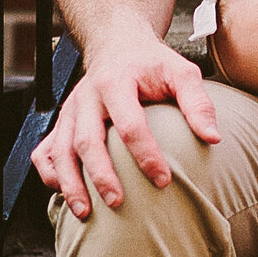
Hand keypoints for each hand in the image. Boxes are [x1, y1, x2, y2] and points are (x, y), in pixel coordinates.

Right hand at [31, 33, 223, 218]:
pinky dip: (49, 173)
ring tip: (84, 213)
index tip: (163, 181)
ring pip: (60, 150)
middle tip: (118, 203)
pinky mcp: (62, 121)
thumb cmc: (152, 63)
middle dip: (100, 175)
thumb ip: (198, 102)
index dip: (146, 154)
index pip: (130, 124)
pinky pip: (44, 150)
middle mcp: (87, 97)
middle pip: (86, 140)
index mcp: (116, 82)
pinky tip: (62, 194)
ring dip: (71, 183)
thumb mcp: (181, 72)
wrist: (117, 43)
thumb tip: (214, 138)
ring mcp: (70, 110)